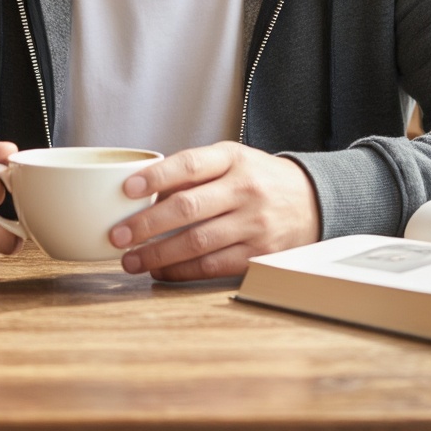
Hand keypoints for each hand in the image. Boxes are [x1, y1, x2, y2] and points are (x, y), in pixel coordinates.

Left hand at [109, 142, 320, 281]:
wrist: (313, 201)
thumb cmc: (257, 179)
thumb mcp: (231, 161)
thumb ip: (193, 173)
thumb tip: (142, 193)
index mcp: (233, 159)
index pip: (189, 165)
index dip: (156, 177)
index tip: (127, 189)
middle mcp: (245, 190)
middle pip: (188, 208)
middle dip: (146, 224)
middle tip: (117, 235)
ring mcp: (254, 224)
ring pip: (197, 242)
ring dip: (157, 255)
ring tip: (130, 260)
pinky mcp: (258, 254)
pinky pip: (212, 266)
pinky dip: (181, 271)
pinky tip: (160, 271)